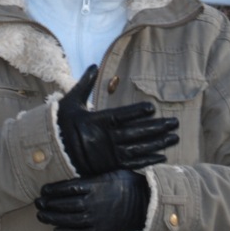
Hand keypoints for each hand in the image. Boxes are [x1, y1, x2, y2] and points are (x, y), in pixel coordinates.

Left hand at [36, 170, 149, 230]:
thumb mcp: (109, 170)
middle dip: (48, 204)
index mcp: (94, 185)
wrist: (144, 203)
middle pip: (64, 204)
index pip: (67, 188)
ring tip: (41, 215)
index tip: (43, 190)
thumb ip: (91, 172)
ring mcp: (96, 218)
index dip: (53, 190)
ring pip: (68, 219)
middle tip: (37, 202)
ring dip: (52, 218)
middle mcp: (92, 202)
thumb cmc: (126, 182)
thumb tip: (73, 161)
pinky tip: (56, 230)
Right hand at [56, 65, 178, 176]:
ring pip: (139, 148)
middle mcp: (105, 139)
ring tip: (175, 137)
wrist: (54, 153)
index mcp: (96, 122)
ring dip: (158, 143)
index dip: (136, 113)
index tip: (152, 108)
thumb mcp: (71, 102)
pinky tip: (163, 155)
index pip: (120, 116)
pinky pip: (133, 163)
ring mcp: (109, 154)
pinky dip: (148, 160)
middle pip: (136, 133)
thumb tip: (93, 65)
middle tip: (175, 122)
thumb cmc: (62, 125)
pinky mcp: (111, 165)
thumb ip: (84, 84)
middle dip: (157, 127)